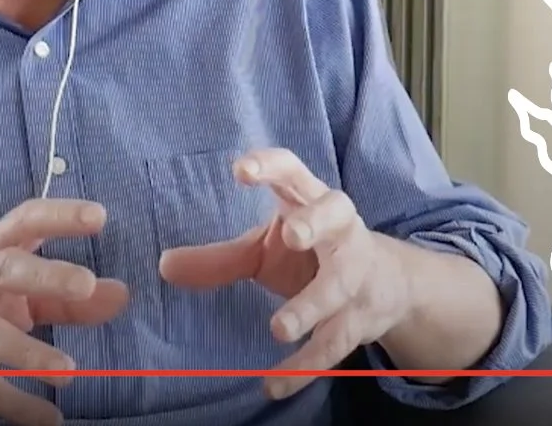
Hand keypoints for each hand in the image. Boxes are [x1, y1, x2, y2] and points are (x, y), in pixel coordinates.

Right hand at [0, 198, 128, 425]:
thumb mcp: (4, 289)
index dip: (60, 215)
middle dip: (44, 275)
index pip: (23, 221)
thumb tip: (121, 296)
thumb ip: (63, 295)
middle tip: (86, 284)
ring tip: (69, 373)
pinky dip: (16, 404)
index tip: (99, 217)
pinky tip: (49, 418)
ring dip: (29, 353)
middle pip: (5, 269)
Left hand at [158, 148, 411, 399]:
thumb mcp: (265, 249)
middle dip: (315, 223)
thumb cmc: (311, 253)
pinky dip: (305, 367)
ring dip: (311, 306)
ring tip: (279, 328)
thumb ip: (220, 258)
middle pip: (335, 215)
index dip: (270, 166)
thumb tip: (164, 266)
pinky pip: (335, 343)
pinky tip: (274, 385)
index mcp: (310, 200)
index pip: (293, 171)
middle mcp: (340, 230)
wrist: (387, 284)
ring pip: (339, 286)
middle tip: (292, 233)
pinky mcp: (362, 317)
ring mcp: (357, 273)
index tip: (240, 170)